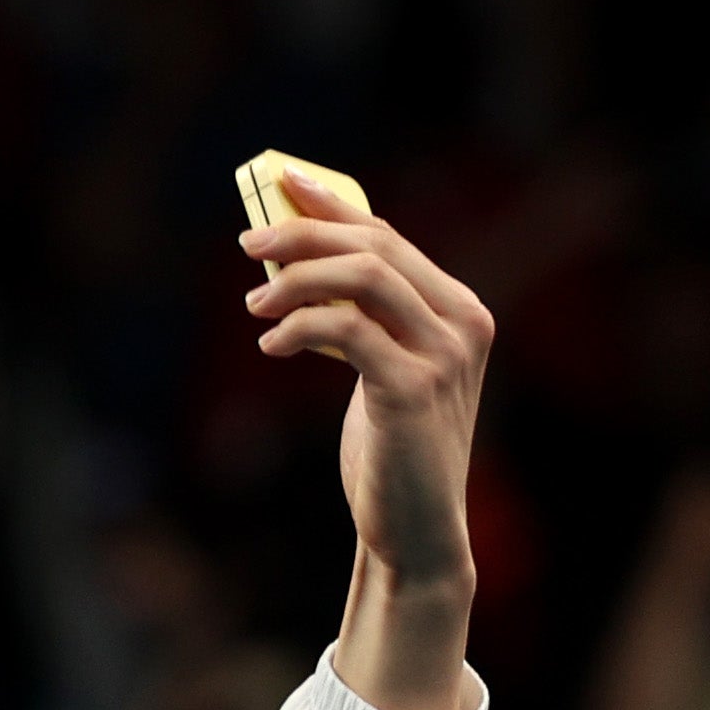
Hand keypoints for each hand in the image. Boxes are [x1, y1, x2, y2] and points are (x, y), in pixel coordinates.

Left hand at [241, 174, 494, 709]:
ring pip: (364, 278)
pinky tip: (270, 344)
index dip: (333, 204)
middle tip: (246, 245)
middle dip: (303, 236)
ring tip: (252, 304)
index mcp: (460, 310)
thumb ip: (361, 322)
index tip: (279, 182)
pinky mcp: (412, 388)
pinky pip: (347, 331)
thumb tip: (294, 269)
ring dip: (296, 279)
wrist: (416, 527)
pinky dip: (300, 326)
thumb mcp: (381, 372)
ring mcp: (443, 354)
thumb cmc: (390, 450)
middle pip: (375, 247)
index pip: (390, 237)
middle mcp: (462, 322)